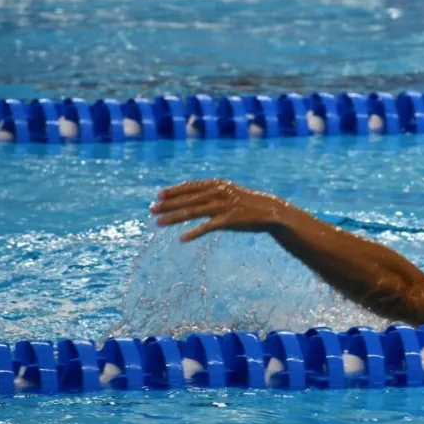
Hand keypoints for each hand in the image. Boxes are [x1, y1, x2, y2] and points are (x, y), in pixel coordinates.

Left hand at [151, 179, 281, 241]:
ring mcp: (223, 206)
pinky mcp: (229, 221)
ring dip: (173, 217)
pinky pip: (207, 227)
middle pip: (187, 199)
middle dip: (167, 204)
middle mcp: (218, 193)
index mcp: (217, 184)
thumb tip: (192, 196)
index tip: (158, 195)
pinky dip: (194, 233)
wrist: (271, 212)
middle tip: (151, 209)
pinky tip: (182, 238)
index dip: (173, 191)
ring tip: (158, 223)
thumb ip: (211, 193)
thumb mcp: (229, 193)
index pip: (190, 187)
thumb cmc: (246, 204)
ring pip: (192, 212)